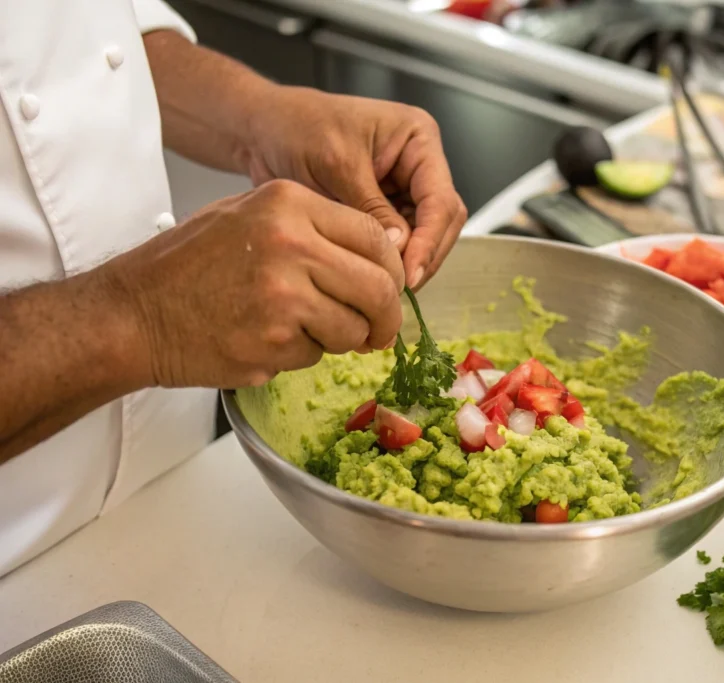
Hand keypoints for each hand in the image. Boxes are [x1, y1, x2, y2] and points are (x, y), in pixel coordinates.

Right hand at [101, 180, 405, 387]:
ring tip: (304, 330)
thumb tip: (377, 259)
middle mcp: (292, 244)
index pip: (375, 237)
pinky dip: (305, 354)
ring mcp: (285, 296)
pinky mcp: (275, 341)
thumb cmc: (188, 265)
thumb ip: (314, 229)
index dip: (391, 270)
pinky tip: (269, 339)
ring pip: (355, 328)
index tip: (390, 289)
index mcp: (289, 204)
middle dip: (386, 317)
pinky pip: (319, 354)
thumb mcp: (249, 215)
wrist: (133, 314)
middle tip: (379, 331)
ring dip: (343, 340)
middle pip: (379, 287)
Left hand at [241, 87, 467, 289]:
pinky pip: (401, 242)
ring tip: (387, 285)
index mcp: (418, 139)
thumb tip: (400, 249)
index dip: (430, 240)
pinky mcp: (385, 210)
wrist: (263, 131)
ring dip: (411, 262)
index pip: (441, 199)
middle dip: (425, 255)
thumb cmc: (297, 127)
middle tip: (400, 286)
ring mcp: (403, 189)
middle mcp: (418, 165)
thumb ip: (372, 208)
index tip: (410, 272)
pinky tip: (375, 276)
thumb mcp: (337, 164)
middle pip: (442, 221)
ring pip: (426, 237)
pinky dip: (393, 261)